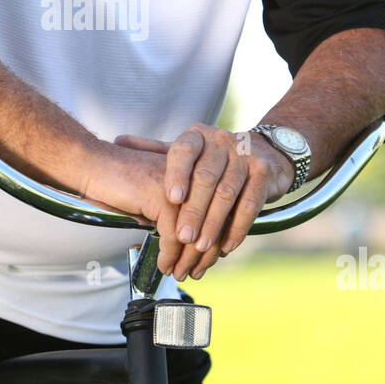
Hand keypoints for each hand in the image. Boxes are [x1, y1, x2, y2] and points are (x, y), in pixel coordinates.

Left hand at [115, 125, 294, 280]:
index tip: (170, 198)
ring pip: (228, 193)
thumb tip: (118, 140)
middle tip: (181, 238)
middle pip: (206, 178)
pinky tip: (226, 247)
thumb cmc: (214, 158)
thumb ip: (155, 150)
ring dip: (214, 224)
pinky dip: (237, 228)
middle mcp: (221, 142)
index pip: (183, 151)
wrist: (266, 152)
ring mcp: (245, 156)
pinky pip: (250, 204)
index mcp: (197, 136)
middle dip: (193, 211)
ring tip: (200, 247)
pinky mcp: (264, 173)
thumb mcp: (187, 151)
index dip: (177, 174)